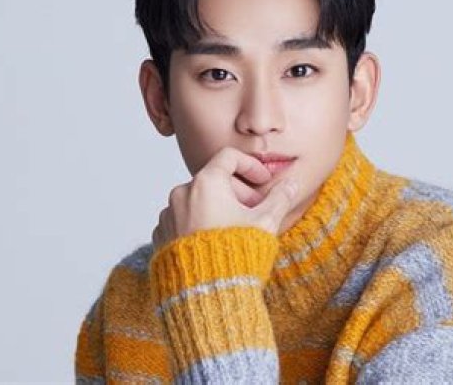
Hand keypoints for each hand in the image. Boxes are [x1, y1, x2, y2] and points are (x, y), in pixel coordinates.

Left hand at [151, 146, 299, 250]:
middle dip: (237, 192)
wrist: (206, 295)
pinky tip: (215, 244)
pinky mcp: (161, 236)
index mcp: (206, 183)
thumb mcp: (266, 224)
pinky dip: (199, 224)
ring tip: (235, 231)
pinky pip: (182, 221)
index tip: (263, 181)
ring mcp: (168, 216)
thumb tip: (291, 184)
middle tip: (255, 212)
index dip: (251, 166)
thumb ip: (280, 199)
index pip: (229, 157)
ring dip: (217, 209)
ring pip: (197, 201)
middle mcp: (181, 194)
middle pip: (213, 180)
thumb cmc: (236, 257)